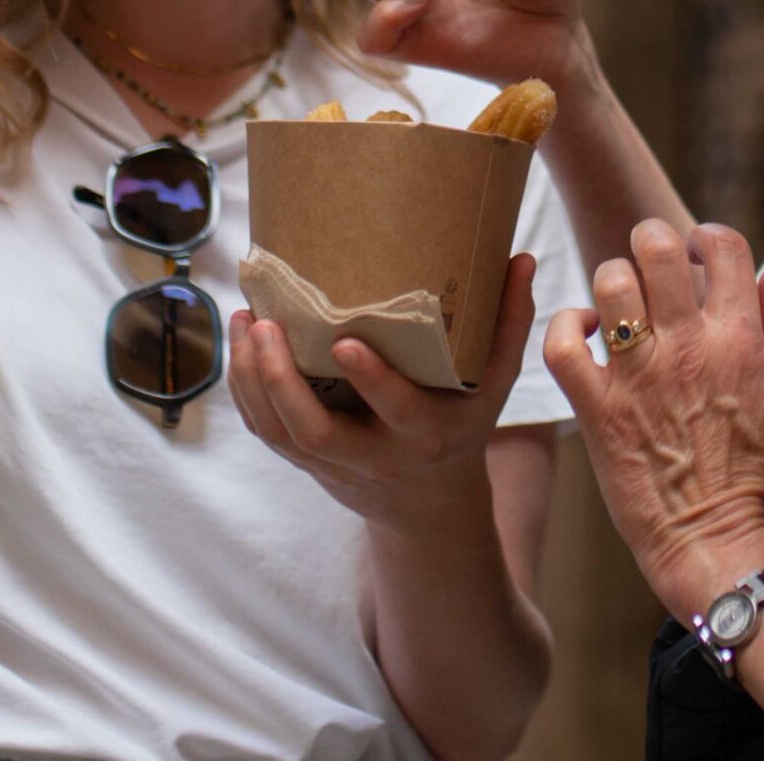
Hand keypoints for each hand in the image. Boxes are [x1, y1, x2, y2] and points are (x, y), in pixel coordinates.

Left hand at [231, 253, 541, 532]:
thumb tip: (522, 257)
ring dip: (253, 380)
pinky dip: (246, 391)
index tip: (345, 340)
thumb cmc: (465, 424)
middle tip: (267, 324)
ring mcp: (335, 464)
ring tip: (245, 320)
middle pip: (316, 432)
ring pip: (280, 434)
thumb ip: (509, 323)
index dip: (371, 380)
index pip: (398, 411)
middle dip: (283, 382)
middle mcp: (376, 455)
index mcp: (427, 432)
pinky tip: (241, 343)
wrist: (429, 506)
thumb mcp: (496, 385)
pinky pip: (266, 432)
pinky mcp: (306, 463)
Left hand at [543, 221, 763, 619]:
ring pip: (608, 281)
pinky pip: (562, 342)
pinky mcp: (598, 409)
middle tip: (648, 267)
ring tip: (617, 305)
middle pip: (656, 248)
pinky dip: (564, 326)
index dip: (705, 238)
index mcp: (739, 339)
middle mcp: (689, 347)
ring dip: (610, 283)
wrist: (722, 545)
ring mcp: (640, 376)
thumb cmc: (759, 474)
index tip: (698, 256)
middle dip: (649, 243)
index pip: (724, 246)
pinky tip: (583, 333)